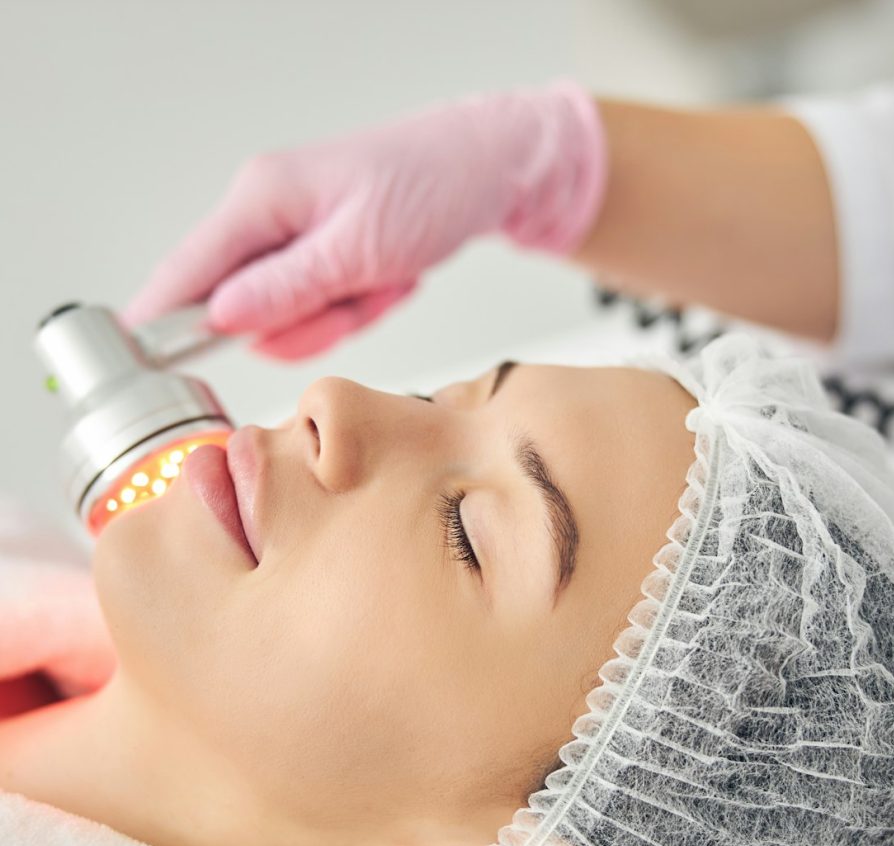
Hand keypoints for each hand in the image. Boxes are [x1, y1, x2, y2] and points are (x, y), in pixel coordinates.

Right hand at [122, 80, 605, 360]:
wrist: (484, 172)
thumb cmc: (427, 189)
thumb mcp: (356, 251)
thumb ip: (285, 289)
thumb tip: (221, 318)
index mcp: (262, 199)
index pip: (189, 268)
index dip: (163, 319)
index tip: (148, 364)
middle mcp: (270, 215)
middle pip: (249, 308)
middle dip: (306, 323)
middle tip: (354, 302)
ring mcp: (299, 237)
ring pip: (294, 317)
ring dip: (344, 315)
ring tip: (383, 280)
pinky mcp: (325, 254)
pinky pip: (329, 308)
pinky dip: (364, 305)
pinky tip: (391, 278)